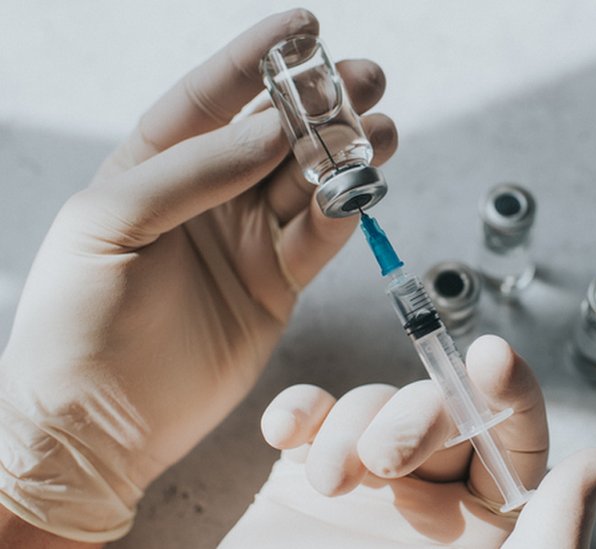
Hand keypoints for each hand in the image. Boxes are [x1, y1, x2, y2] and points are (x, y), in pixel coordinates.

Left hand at [0, 9, 396, 542]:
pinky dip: (344, 212)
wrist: (96, 421)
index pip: (211, 97)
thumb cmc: (77, 320)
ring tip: (381, 130)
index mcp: (154, 166)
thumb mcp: (110, 225)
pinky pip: (319, 238)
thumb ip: (191, 173)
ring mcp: (245, 239)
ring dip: (347, 153)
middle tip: (366, 78)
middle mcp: (207, 196)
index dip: (258, 58)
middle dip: (321, 102)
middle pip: (275, 134)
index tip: (306, 27)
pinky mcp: (276, 284)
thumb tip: (269, 131)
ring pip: (308, 182)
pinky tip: (364, 186)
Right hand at [220, 336, 595, 548]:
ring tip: (330, 484)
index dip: (509, 386)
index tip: (492, 358)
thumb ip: (554, 532)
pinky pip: (309, 418)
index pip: (514, 430)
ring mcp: (367, 481)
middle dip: (414, 415)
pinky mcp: (303, 481)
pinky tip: (283, 432)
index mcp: (488, 516)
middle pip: (440, 407)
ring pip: (374, 404)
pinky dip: (298, 411)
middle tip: (385, 459)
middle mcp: (432, 492)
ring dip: (349, 426)